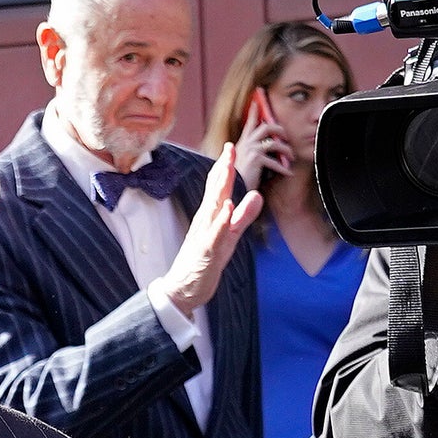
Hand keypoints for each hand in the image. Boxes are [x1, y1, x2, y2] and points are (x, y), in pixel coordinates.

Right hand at [155, 143, 263, 314]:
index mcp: (210, 217)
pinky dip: (220, 221)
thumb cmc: (203, 262)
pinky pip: (215, 234)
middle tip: (230, 148)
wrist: (182, 290)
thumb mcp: (228, 237)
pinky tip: (227, 208)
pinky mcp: (206, 252)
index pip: (217, 188)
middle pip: (215, 192)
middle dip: (223, 170)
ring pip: (213, 208)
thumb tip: (255, 196)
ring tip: (227, 169)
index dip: (224, 168)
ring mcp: (205, 236)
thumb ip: (243, 217)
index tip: (232, 147)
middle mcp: (205, 222)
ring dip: (220, 188)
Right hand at [232, 99, 291, 189]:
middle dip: (279, 129)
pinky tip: (288, 173)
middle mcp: (246, 143)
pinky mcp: (257, 160)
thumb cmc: (234, 178)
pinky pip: (275, 162)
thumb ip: (246, 154)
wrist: (230, 189)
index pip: (249, 123)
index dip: (254, 111)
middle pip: (266, 127)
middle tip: (285, 135)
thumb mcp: (238, 162)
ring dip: (286, 149)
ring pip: (274, 143)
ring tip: (291, 156)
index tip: (257, 101)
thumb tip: (258, 150)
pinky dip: (284, 168)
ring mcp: (251, 150)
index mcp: (241, 143)